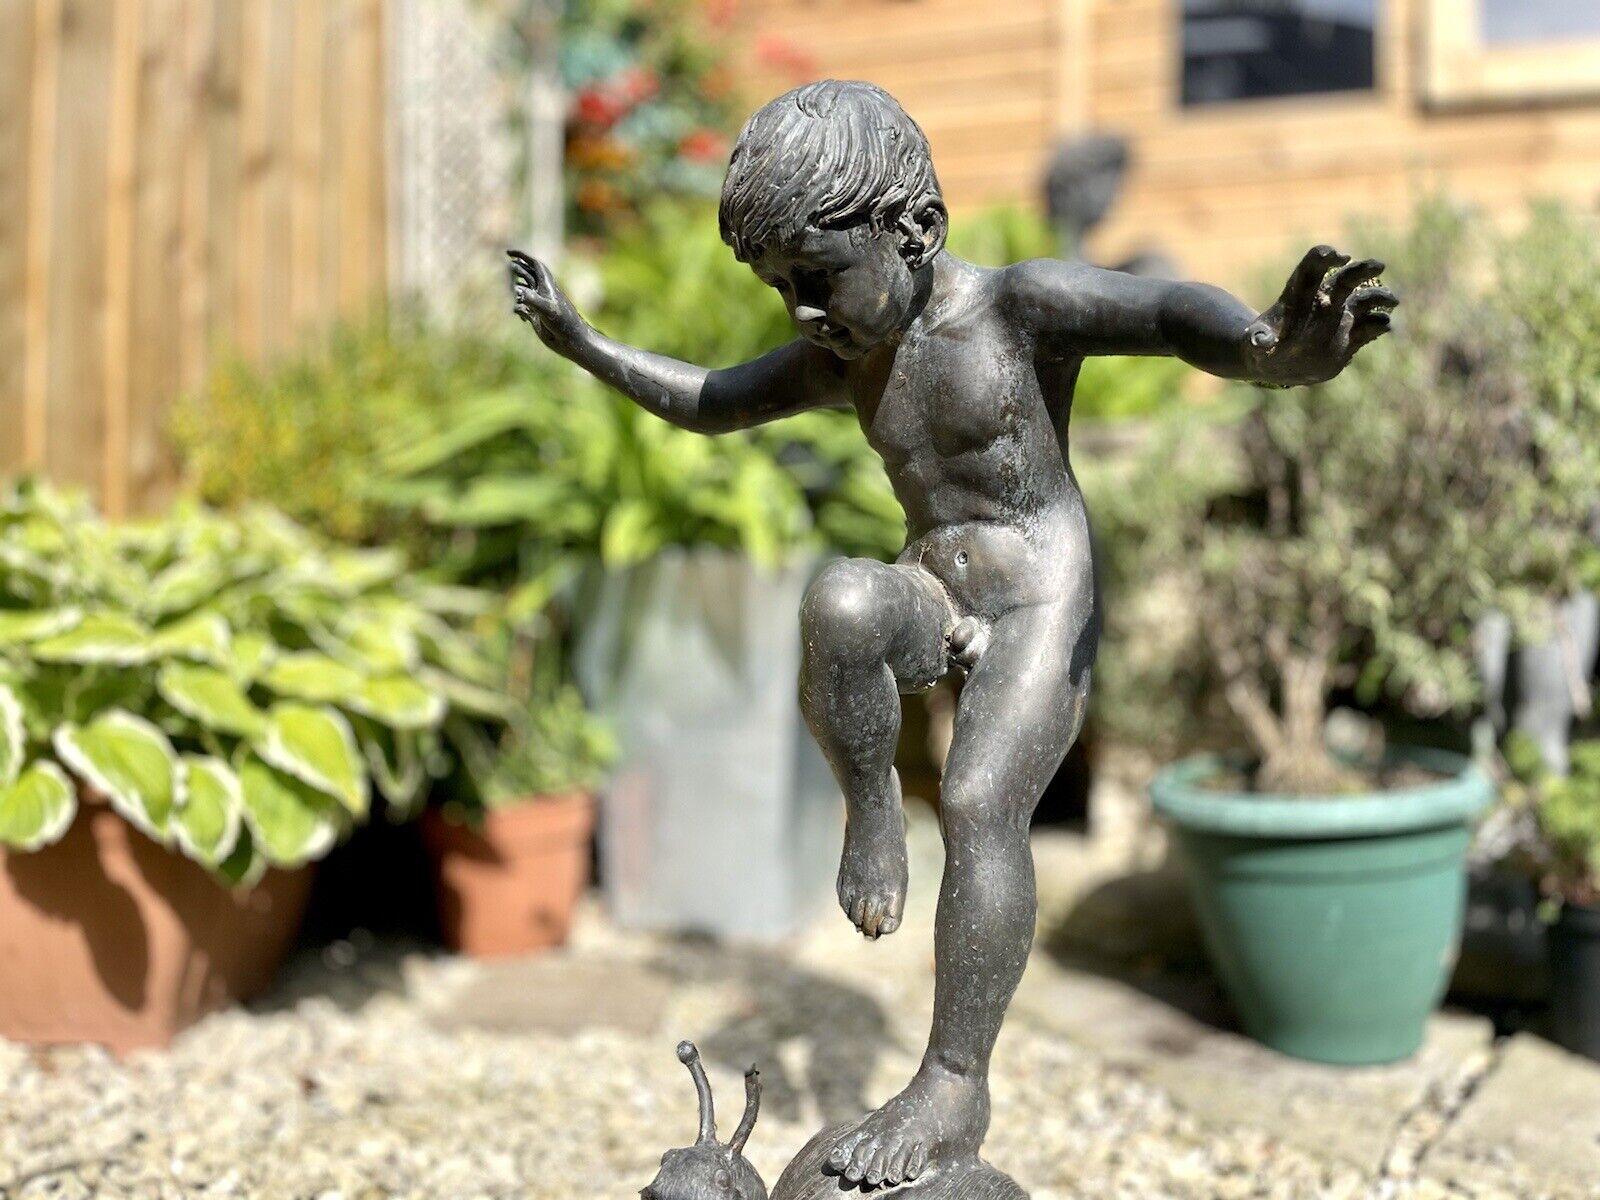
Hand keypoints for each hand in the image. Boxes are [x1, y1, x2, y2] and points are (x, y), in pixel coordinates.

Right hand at [507, 249, 589, 356]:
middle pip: (528, 275)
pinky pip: (522, 308)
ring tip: (504, 289)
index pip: (534, 265)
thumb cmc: (562, 323)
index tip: (508, 253)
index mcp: (547, 286)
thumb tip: (515, 290)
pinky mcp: (536, 317)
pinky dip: (515, 307)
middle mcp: (542, 293)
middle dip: (516, 270)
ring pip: (524, 291)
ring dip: (513, 288)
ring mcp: (539, 305)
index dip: (522, 256)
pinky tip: (514, 312)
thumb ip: (530, 298)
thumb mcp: (545, 309)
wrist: (571, 341)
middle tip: (501, 269)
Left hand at [1245, 245, 1395, 386]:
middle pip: (1347, 277)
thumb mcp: (1254, 344)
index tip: (1339, 258)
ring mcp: (1341, 318)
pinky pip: (1370, 328)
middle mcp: (1325, 301)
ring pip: (1365, 301)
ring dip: (1380, 298)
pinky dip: (1379, 326)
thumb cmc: (1263, 348)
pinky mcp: (1352, 338)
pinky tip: (1384, 327)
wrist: (1278, 365)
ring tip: (1392, 302)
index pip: (1315, 264)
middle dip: (1363, 269)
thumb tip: (1259, 342)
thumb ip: (1258, 341)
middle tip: (1379, 266)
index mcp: (1301, 293)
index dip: (1327, 256)